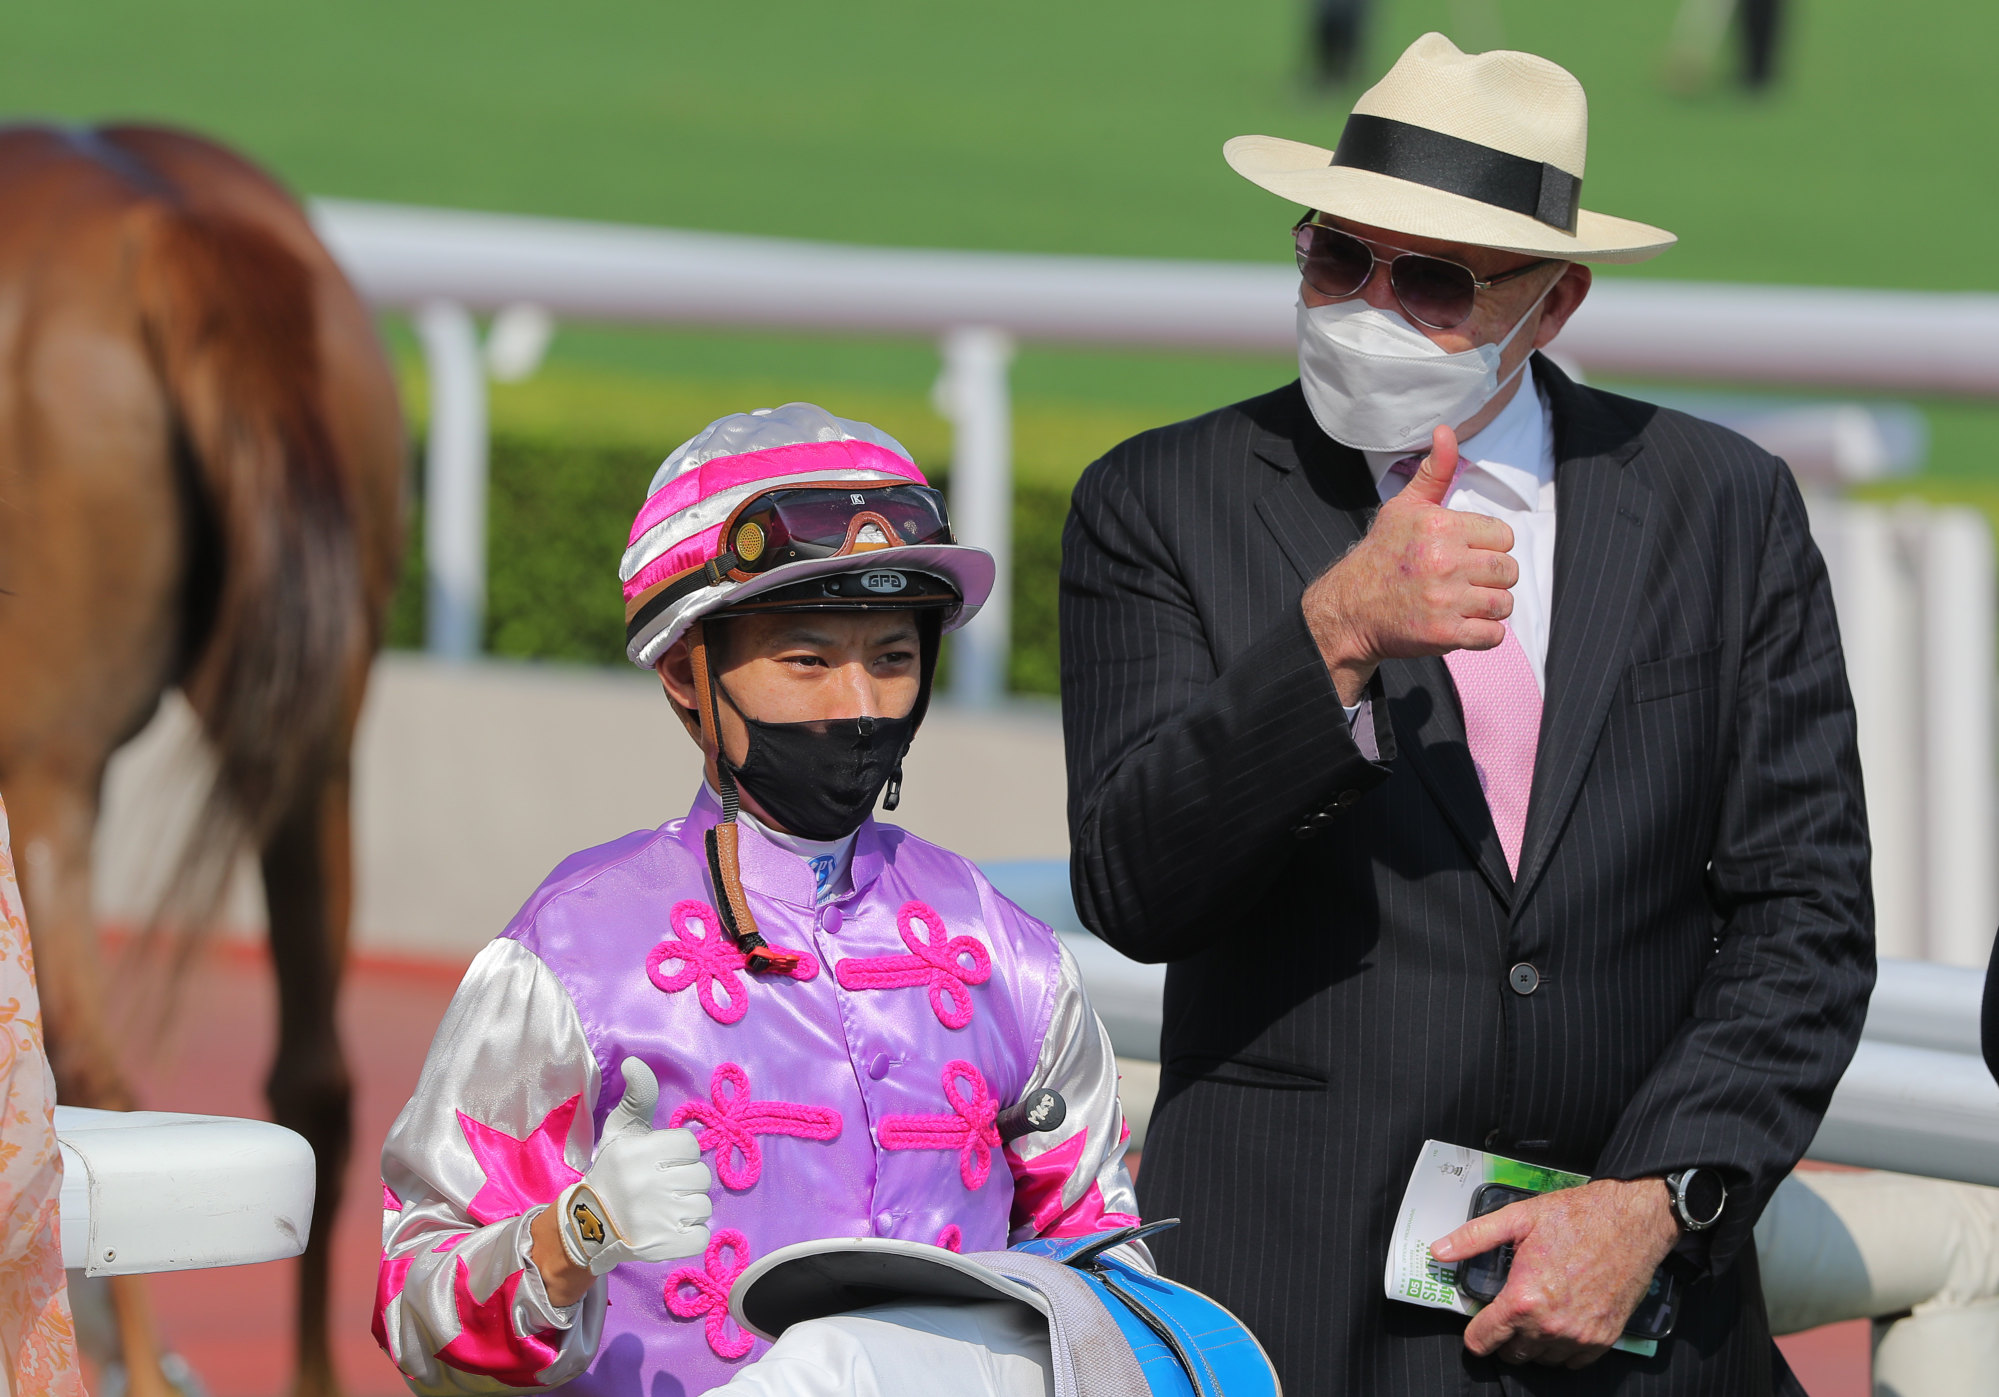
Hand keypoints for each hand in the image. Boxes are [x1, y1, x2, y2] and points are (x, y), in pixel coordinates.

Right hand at [532, 1059, 712, 1305]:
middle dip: (685, 1182)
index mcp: (641, 1152)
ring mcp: (658, 1218)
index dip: (678, 1154)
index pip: (690, 1145)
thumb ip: (639, 1096)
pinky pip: (701, 1237)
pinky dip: (691, 1235)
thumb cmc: (612, 1172)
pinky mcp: (664, 1247)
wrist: (588, 1226)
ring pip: (703, 1207)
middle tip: (660, 1189)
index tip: (659, 1163)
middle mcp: (650, 1184)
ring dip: (688, 1210)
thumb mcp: (621, 1130)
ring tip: (663, 1210)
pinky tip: (669, 1229)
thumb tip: (634, 1061)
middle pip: (701, 1177)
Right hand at [1301, 425, 1518, 703]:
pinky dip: (1483, 633)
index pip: (1503, 536)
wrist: (1350, 609)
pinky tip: (1462, 623)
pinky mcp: (1444, 634)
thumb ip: (1434, 472)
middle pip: (1507, 570)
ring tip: (1464, 602)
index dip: (1488, 546)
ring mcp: (1445, 600)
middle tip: (1466, 580)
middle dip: (1492, 577)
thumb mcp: (1403, 508)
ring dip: (1489, 606)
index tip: (1465, 553)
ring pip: (1504, 603)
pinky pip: (1492, 635)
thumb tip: (1446, 430)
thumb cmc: (1382, 555)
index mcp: (1439, 527)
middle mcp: (1444, 562)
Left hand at [1429, 1177, 1678, 1368]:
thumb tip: (1438, 1250)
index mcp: (1524, 1299)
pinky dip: (1563, 1349)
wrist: (1631, 1222)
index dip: (1475, 1334)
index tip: (1478, 1325)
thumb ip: (1474, 1238)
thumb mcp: (1518, 1218)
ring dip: (1533, 1344)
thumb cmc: (1576, 1216)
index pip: (1483, 1340)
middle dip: (1504, 1338)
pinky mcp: (1604, 1338)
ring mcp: (1579, 1336)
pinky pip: (1573, 1362)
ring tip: (1536, 1314)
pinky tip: (1560, 1322)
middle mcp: (1550, 1326)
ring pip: (1541, 1361)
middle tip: (1510, 1311)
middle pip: (1511, 1355)